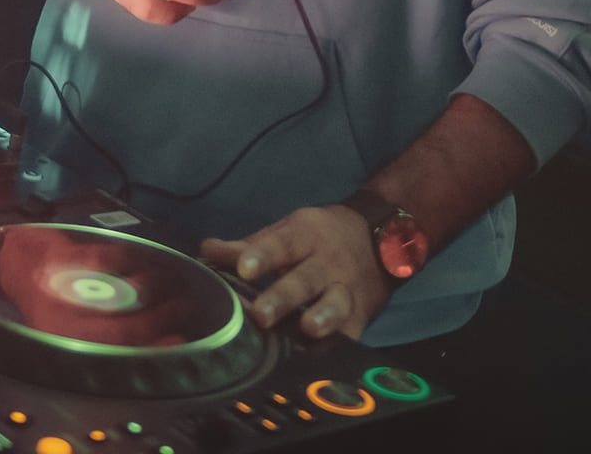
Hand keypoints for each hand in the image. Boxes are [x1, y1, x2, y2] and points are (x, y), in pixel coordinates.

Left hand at [201, 205, 389, 340]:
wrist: (384, 237)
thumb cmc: (323, 236)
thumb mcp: (290, 231)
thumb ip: (250, 246)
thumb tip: (206, 250)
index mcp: (305, 236)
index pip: (282, 243)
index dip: (262, 255)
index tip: (243, 268)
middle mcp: (327, 262)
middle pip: (305, 278)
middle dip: (284, 297)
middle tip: (261, 315)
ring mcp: (346, 289)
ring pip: (335, 304)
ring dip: (322, 317)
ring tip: (307, 329)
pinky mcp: (361, 316)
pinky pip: (350, 333)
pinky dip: (338, 345)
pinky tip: (323, 358)